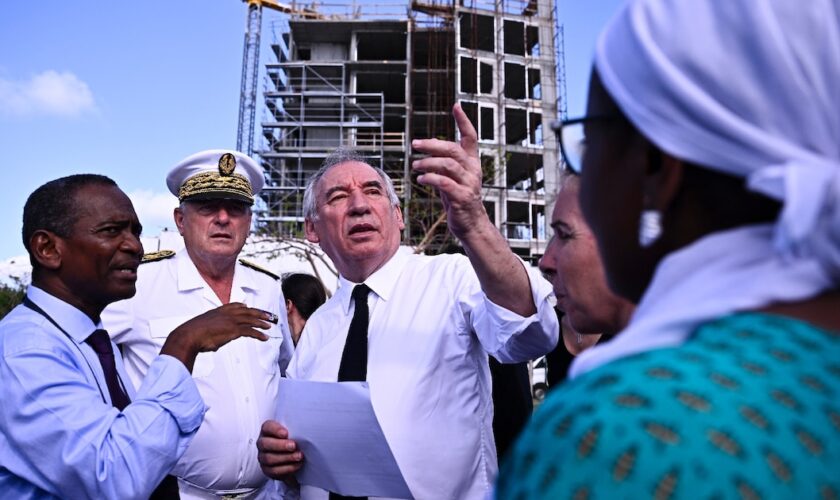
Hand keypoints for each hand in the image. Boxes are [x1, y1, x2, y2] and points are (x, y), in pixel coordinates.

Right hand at [161, 302, 271, 371]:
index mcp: (218, 310)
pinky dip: (259, 334)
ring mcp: (231, 321)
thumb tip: (212, 343)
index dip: (244, 307)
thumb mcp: (202, 327)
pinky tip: (264, 337)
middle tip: (268, 315)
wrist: (189, 335)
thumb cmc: (191, 334)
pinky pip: (251, 331)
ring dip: (262, 322)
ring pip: (251, 320)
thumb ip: (210, 332)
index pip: (234, 305)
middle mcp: (227, 313)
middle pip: (247, 311)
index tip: (249, 307)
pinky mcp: (234, 330)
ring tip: (269, 325)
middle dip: (259, 313)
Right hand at [257, 420, 303, 481]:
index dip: (275, 430)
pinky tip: (297, 465)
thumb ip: (295, 428)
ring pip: (269, 458)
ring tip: (299, 456)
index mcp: (268, 431)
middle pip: (265, 444)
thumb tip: (307, 426)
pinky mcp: (268, 470)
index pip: (267, 427)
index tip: (286, 433)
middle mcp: (263, 443)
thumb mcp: (294, 431)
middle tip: (294, 446)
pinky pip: (274, 471)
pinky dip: (287, 468)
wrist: (294, 457)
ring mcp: (263, 457)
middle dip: (280, 445)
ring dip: (286, 457)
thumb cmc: (293, 439)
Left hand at [411, 103, 489, 240]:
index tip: (456, 106)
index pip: (470, 137)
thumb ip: (444, 165)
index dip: (464, 121)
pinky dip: (430, 178)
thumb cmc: (458, 200)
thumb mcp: (452, 178)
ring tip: (415, 165)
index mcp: (472, 163)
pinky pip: (444, 183)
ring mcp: (469, 184)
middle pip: (453, 150)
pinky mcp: (462, 197)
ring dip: (428, 163)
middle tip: (415, 144)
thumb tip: (427, 150)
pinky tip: (420, 179)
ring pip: (448, 165)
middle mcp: (473, 170)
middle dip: (432, 145)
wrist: (470, 225)